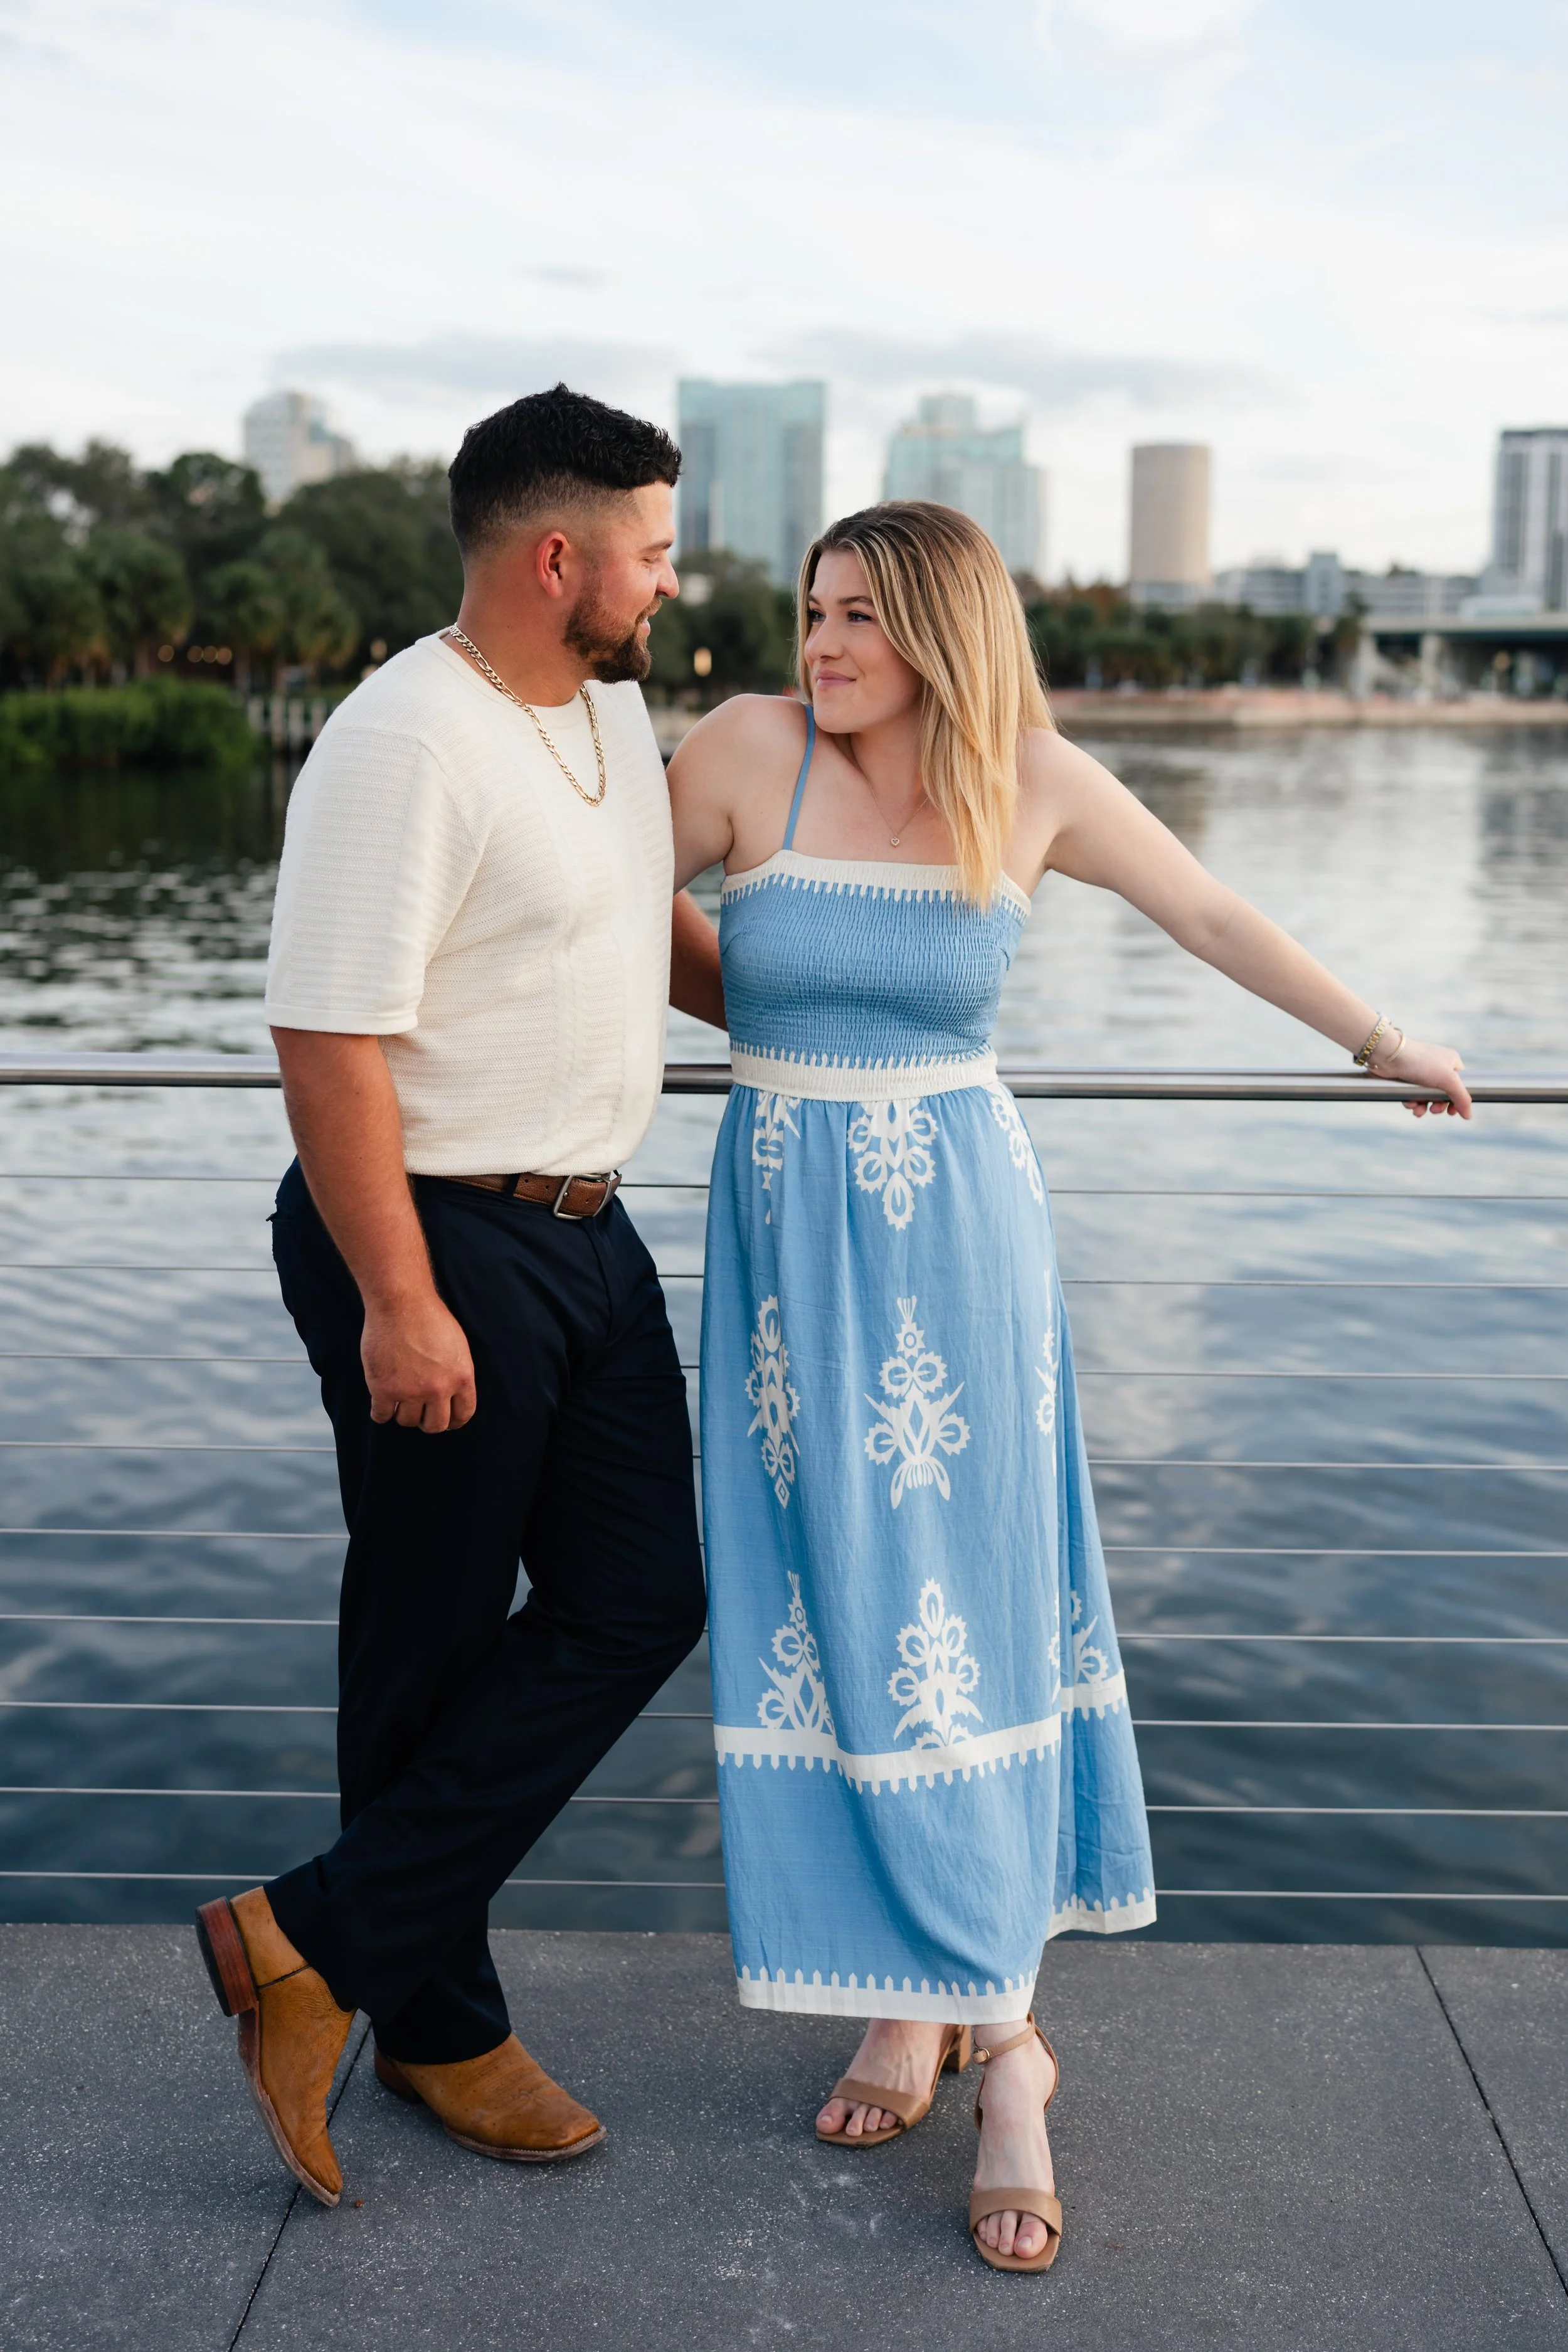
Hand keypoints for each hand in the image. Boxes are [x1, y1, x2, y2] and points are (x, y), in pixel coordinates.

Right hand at [362, 1291, 476, 1431]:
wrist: (400, 1302)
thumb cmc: (428, 1316)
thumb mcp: (457, 1346)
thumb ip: (456, 1373)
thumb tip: (453, 1396)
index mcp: (461, 1377)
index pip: (462, 1415)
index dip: (453, 1421)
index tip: (446, 1421)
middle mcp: (438, 1389)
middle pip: (435, 1425)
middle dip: (428, 1422)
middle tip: (421, 1413)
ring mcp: (410, 1391)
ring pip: (408, 1422)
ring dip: (404, 1414)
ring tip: (400, 1400)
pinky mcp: (383, 1389)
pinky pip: (381, 1416)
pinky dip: (381, 1412)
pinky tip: (382, 1403)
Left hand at [1371, 1035, 1471, 1120]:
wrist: (1390, 1056)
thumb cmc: (1422, 1063)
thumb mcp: (1448, 1081)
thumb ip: (1462, 1098)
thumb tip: (1468, 1116)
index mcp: (1452, 1062)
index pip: (1461, 1084)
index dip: (1457, 1100)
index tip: (1452, 1111)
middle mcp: (1438, 1066)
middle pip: (1444, 1093)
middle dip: (1438, 1105)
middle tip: (1433, 1110)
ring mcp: (1422, 1072)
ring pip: (1427, 1096)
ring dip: (1423, 1106)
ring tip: (1418, 1111)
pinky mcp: (1407, 1078)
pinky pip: (1413, 1095)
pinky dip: (1412, 1101)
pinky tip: (1408, 1103)